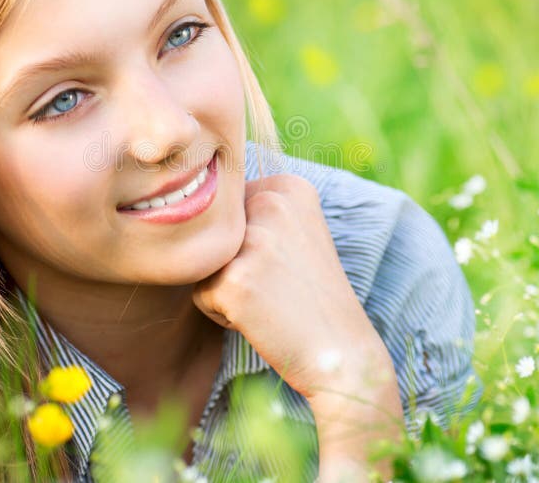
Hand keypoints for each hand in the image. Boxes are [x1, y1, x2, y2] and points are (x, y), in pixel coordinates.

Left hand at [191, 173, 386, 403]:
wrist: (341, 353)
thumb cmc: (312, 297)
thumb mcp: (297, 233)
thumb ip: (256, 209)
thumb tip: (196, 202)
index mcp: (288, 186)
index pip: (230, 208)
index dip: (248, 243)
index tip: (286, 261)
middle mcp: (272, 202)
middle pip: (215, 233)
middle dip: (234, 263)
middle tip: (277, 285)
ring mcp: (253, 240)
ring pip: (203, 261)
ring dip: (226, 287)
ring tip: (268, 300)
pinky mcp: (234, 279)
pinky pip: (200, 295)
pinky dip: (221, 314)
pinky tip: (261, 318)